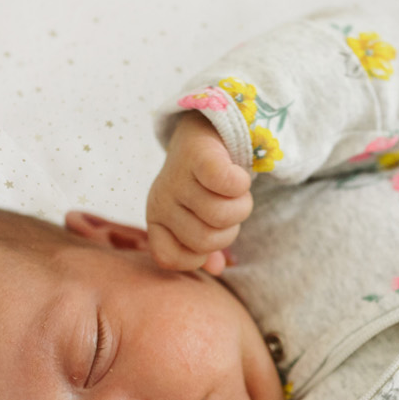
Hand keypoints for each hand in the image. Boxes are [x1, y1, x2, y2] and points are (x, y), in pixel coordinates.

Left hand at [146, 112, 252, 274]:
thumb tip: (217, 269)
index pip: (173, 258)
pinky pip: (224, 182)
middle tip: (229, 208)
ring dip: (241, 205)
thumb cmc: (203, 184)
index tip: (211, 233)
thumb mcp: (198, 217)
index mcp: (157, 220)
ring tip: (235, 192)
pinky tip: (238, 176)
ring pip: (221, 214)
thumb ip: (205, 247)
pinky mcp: (196, 155)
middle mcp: (161, 201)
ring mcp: (176, 178)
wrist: (205, 130)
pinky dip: (240, 184)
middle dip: (229, 228)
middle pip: (206, 239)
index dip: (200, 254)